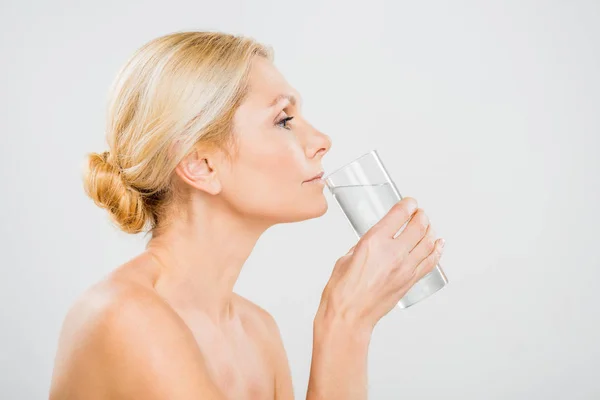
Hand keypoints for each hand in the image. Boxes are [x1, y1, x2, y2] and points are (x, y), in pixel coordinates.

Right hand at [318, 197, 444, 331]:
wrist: (348, 317)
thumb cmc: (342, 292)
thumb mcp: (347, 257)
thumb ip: (364, 245)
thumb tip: (374, 241)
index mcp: (374, 242)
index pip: (399, 215)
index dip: (408, 205)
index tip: (409, 202)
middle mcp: (393, 253)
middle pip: (418, 226)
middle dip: (421, 216)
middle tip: (419, 213)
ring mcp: (404, 268)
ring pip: (428, 243)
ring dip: (430, 231)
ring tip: (427, 226)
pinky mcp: (409, 281)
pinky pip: (430, 262)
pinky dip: (436, 251)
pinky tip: (438, 245)